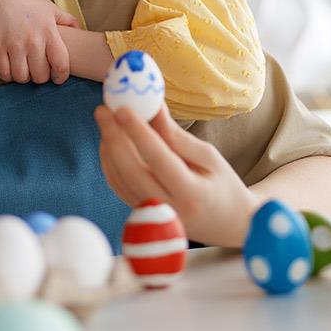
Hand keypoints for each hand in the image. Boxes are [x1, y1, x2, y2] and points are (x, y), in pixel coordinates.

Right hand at [0, 0, 78, 83]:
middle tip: (37, 70)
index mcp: (49, 32)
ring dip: (23, 77)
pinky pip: (4, 73)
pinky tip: (8, 67)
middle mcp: (33, 41)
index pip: (61, 65)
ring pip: (22, 77)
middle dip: (40, 77)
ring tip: (22, 69)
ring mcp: (14, 45)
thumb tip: (79, 29)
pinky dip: (7, 74)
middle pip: (41, 76)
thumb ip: (66, 19)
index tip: (57, 77)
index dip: (61, 76)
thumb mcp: (49, 6)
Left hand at [95, 105, 258, 247]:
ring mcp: (152, 215)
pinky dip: (110, 161)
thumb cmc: (222, 186)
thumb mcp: (209, 157)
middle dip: (113, 137)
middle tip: (104, 110)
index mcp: (192, 194)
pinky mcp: (141, 214)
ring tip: (107, 119)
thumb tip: (152, 106)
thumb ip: (177, 136)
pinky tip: (112, 140)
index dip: (138, 131)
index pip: (158, 159)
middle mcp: (169, 209)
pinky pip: (118, 185)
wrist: (227, 224)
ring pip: (119, 179)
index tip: (123, 108)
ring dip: (108, 147)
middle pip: (130, 170)